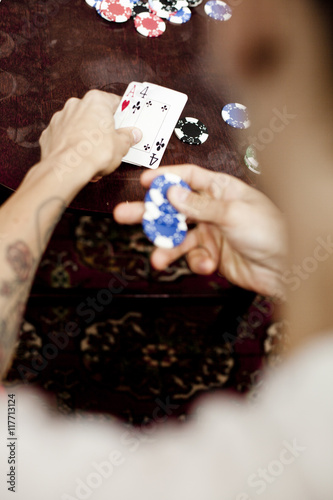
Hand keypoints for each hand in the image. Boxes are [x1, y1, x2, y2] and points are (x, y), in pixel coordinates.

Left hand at [39, 90, 141, 180]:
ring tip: (95, 154)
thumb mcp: (121, 146)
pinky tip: (80, 157)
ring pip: (79, 125)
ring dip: (87, 136)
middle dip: (103, 127)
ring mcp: (61, 118)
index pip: (114, 102)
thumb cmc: (93, 153)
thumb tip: (132, 135)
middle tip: (113, 141)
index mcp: (96, 101)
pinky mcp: (50, 133)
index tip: (127, 124)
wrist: (68, 169)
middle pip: (95, 114)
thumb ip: (128, 137)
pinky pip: (65, 136)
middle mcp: (76, 105)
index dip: (123, 115)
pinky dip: (72, 145)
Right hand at [114, 165, 286, 296]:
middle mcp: (213, 210)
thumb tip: (172, 191)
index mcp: (221, 190)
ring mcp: (212, 233)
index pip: (187, 177)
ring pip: (179, 238)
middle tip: (124, 215)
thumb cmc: (272, 231)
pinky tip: (206, 265)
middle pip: (174, 208)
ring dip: (168, 249)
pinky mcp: (214, 255)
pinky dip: (196, 263)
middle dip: (150, 213)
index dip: (165, 178)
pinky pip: (193, 258)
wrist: (287, 268)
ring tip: (158, 259)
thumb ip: (199, 205)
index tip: (144, 182)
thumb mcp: (233, 213)